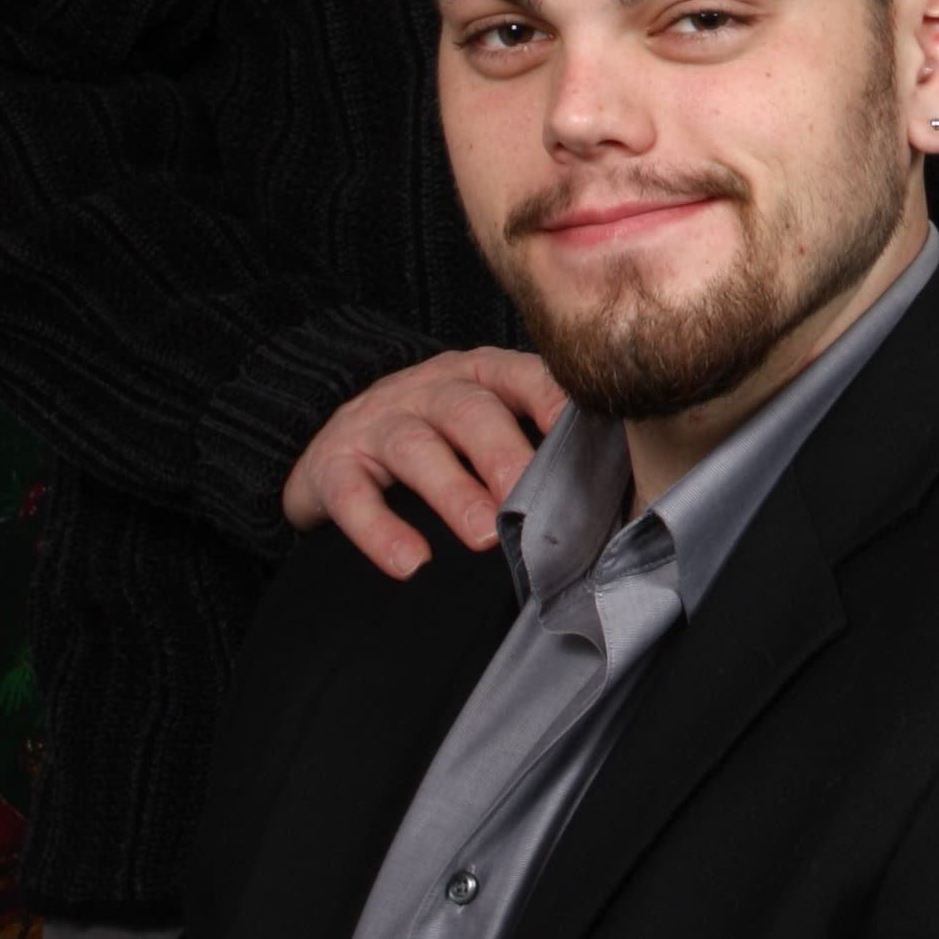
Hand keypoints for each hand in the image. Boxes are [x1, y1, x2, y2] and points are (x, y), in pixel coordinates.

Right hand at [282, 347, 565, 576]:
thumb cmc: (435, 434)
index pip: (521, 376)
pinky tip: (410, 563)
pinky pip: (353, 494)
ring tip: (486, 536)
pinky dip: (380, 530)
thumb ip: (533, 441)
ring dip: (454, 492)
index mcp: (478, 375)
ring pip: (415, 448)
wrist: (334, 435)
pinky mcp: (334, 465)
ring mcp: (378, 423)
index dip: (554, 402)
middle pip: (469, 412)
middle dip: (506, 455)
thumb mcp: (484, 420)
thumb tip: (604, 494)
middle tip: (538, 505)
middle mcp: (429, 390)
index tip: (588, 439)